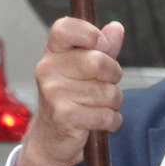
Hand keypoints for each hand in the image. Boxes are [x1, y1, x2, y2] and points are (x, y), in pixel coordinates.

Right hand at [12, 19, 124, 165]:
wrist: (50, 138)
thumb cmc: (70, 97)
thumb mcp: (85, 69)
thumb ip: (103, 48)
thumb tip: (116, 28)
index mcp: (52, 52)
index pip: (65, 28)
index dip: (90, 34)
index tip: (100, 44)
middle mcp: (48, 69)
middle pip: (98, 62)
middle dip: (113, 75)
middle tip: (106, 83)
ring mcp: (54, 93)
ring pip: (108, 91)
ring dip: (113, 102)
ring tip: (98, 105)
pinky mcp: (64, 116)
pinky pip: (107, 115)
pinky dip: (112, 121)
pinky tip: (99, 121)